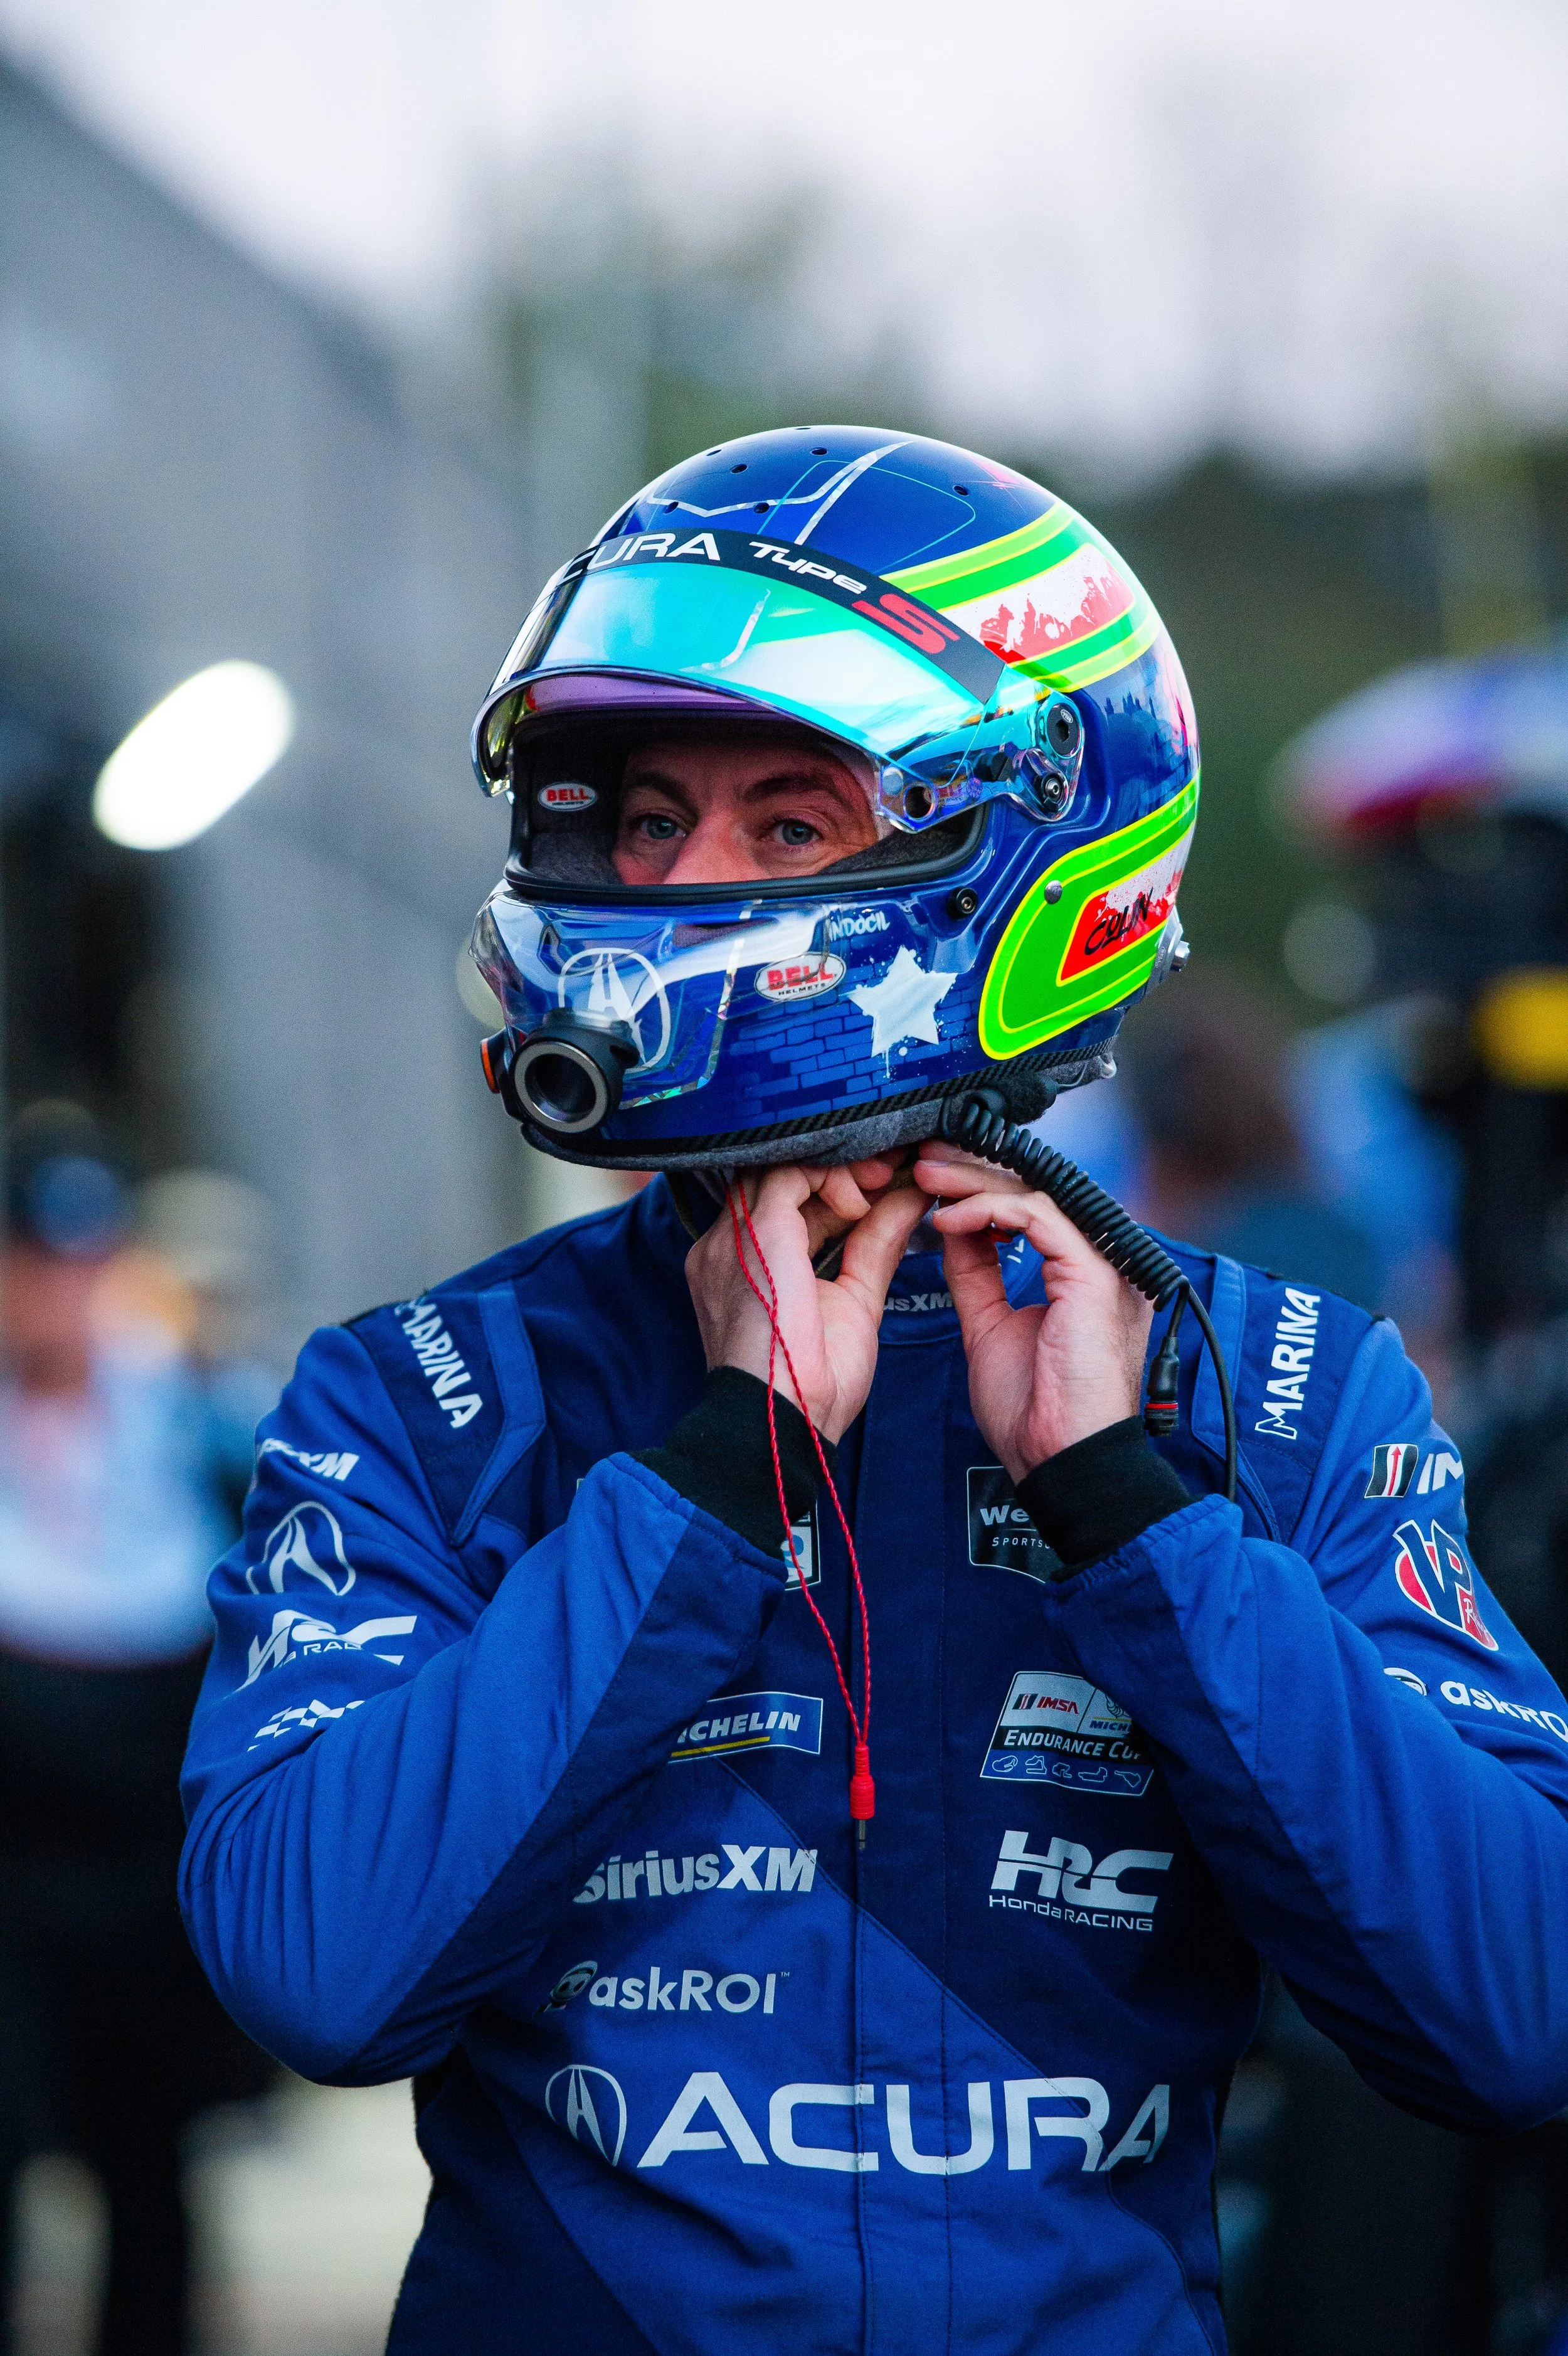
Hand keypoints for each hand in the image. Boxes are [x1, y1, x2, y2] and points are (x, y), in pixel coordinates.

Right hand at [684, 1158, 929, 1442]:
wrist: (785, 1420)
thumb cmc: (813, 1385)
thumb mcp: (854, 1299)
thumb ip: (875, 1244)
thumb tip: (907, 1200)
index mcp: (739, 1265)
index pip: (779, 1200)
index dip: (831, 1186)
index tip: (878, 1188)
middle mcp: (726, 1244)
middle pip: (777, 1174)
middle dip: (838, 1167)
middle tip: (889, 1173)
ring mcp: (735, 1236)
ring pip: (782, 1163)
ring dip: (839, 1165)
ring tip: (883, 1180)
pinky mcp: (758, 1231)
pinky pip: (792, 1171)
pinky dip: (835, 1176)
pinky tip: (863, 1203)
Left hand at [913, 1142, 1151, 1481]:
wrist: (1058, 1460)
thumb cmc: (1031, 1411)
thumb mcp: (989, 1327)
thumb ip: (977, 1276)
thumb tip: (953, 1229)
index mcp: (1081, 1275)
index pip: (1031, 1210)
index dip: (980, 1188)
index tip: (930, 1181)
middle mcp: (1099, 1262)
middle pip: (1034, 1192)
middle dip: (972, 1172)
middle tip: (923, 1161)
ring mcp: (1103, 1264)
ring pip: (1035, 1194)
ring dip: (974, 1183)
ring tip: (926, 1177)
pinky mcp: (1093, 1272)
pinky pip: (1039, 1217)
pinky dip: (990, 1211)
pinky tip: (950, 1219)